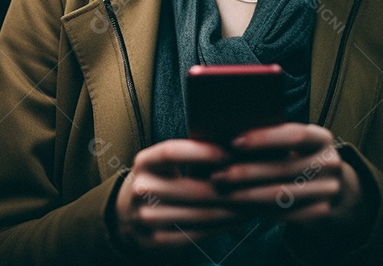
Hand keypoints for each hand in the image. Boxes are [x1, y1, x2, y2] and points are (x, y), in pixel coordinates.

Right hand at [114, 139, 244, 251]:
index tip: (230, 152)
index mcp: (144, 162)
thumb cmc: (161, 178)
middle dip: (228, 187)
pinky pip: (195, 235)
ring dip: (231, 211)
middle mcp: (141, 189)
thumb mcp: (165, 162)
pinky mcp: (154, 241)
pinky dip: (220, 228)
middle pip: (190, 188)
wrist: (128, 212)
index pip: (171, 152)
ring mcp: (145, 218)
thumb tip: (234, 140)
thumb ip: (193, 151)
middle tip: (255, 183)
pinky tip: (238, 220)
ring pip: (197, 215)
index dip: (201, 152)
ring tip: (254, 203)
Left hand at [209, 123, 363, 226]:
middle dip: (246, 171)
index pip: (295, 135)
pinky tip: (238, 207)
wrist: (336, 192)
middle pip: (283, 167)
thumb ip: (273, 140)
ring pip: (281, 194)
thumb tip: (228, 135)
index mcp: (322, 139)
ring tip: (223, 193)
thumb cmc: (302, 160)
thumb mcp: (297, 146)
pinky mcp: (321, 213)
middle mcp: (330, 163)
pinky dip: (258, 210)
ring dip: (246, 195)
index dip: (264, 138)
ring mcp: (328, 191)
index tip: (234, 142)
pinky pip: (284, 213)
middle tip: (218, 175)